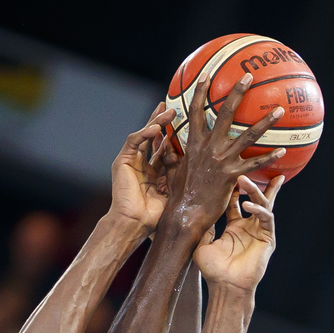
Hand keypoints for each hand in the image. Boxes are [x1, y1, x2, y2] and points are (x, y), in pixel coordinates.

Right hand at [109, 103, 175, 232]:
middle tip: (175, 108)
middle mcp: (142, 163)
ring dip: (156, 122)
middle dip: (163, 121)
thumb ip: (186, 180)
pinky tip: (156, 128)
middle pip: (153, 137)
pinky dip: (145, 133)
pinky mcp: (121, 161)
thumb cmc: (158, 216)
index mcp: (155, 172)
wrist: (135, 224)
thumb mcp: (176, 192)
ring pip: (144, 134)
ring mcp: (131, 161)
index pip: (164, 148)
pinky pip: (134, 142)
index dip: (174, 135)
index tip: (187, 124)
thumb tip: (212, 173)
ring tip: (169, 112)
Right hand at [164, 72, 286, 232]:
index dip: (200, 90)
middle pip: (224, 113)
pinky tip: (282, 150)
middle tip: (249, 75)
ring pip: (247, 136)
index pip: (195, 110)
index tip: (207, 73)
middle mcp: (209, 147)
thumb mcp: (174, 166)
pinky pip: (255, 164)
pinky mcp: (233, 176)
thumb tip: (169, 137)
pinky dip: (269, 157)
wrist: (185, 214)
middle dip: (237, 92)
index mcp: (194, 142)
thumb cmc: (180, 193)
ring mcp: (222, 160)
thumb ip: (175, 150)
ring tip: (279, 110)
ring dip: (265, 122)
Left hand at [194, 175, 281, 292]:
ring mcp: (260, 232)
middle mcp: (248, 228)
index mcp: (234, 228)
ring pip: (262, 204)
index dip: (233, 187)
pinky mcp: (268, 239)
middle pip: (256, 199)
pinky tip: (248, 205)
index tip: (228, 171)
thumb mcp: (202, 243)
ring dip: (255, 191)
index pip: (236, 202)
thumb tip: (195, 207)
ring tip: (245, 180)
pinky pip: (266, 219)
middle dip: (255, 183)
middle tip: (251, 166)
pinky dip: (259, 210)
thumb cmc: (212, 270)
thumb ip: (203, 225)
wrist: (225, 287)